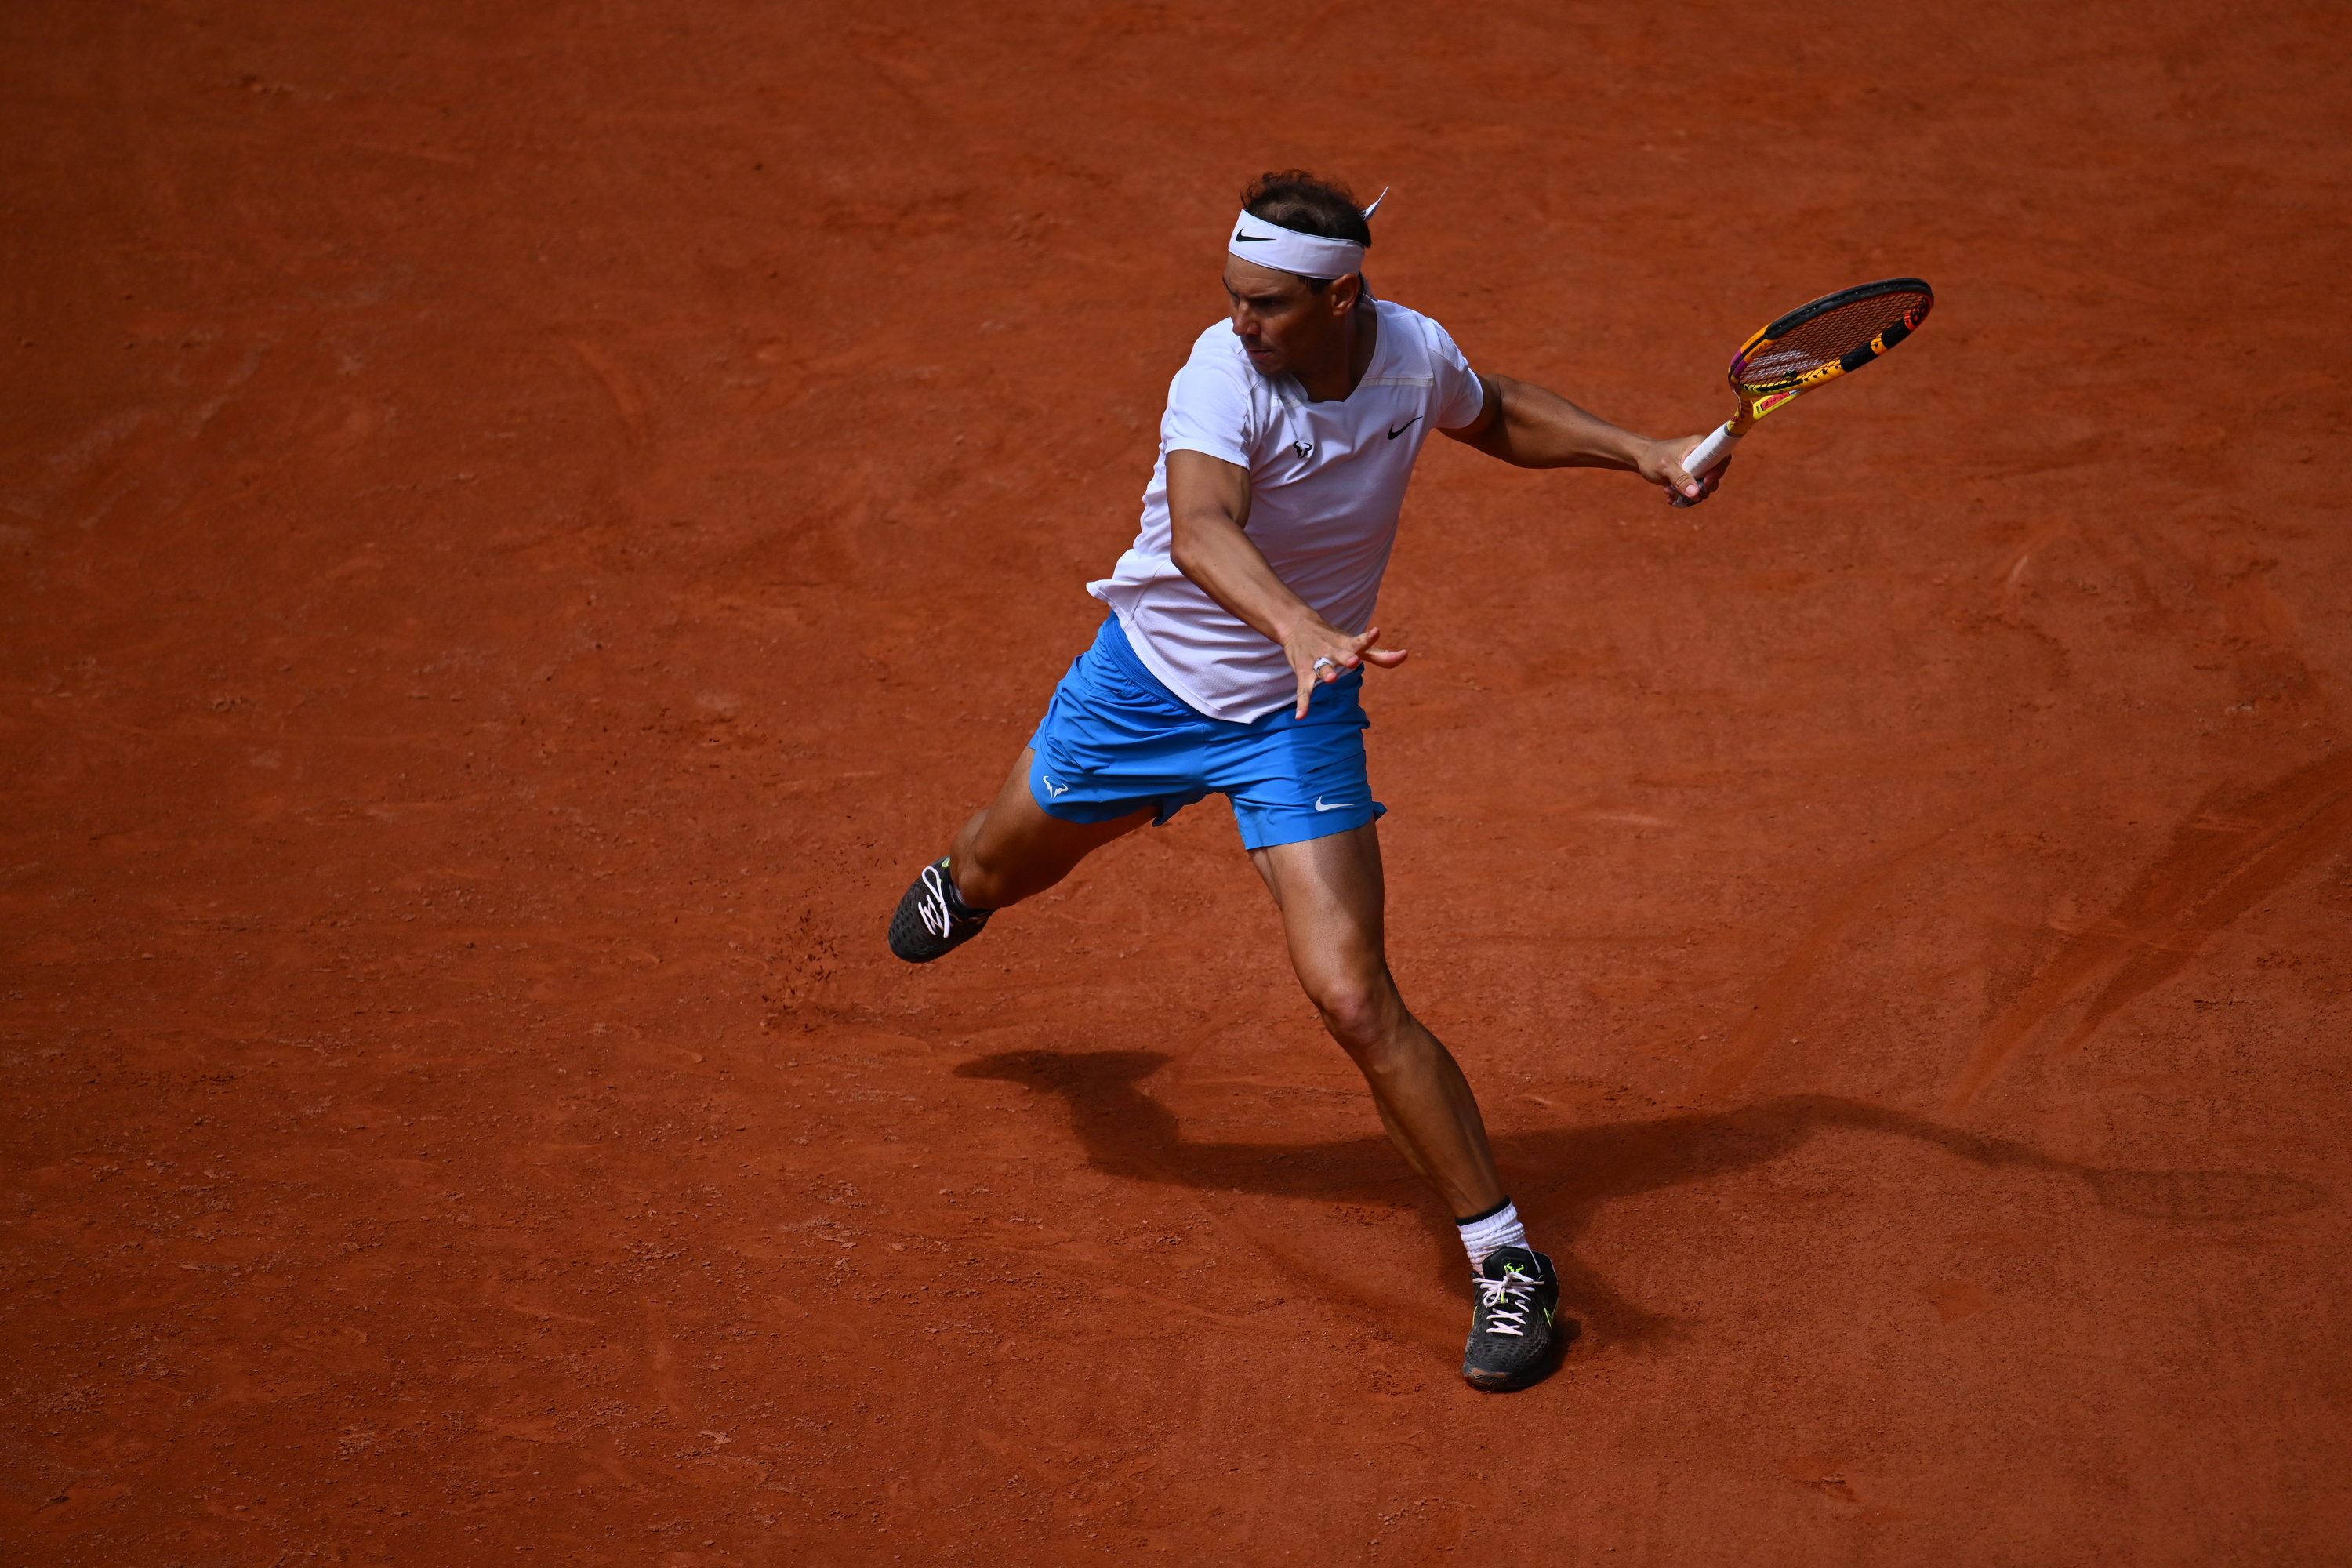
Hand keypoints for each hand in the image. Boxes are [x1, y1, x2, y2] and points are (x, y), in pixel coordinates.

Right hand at [1285, 620, 1407, 718]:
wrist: (1298, 624)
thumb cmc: (1333, 638)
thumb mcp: (1355, 644)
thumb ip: (1379, 654)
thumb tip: (1405, 655)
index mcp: (1347, 644)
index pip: (1360, 641)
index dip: (1369, 638)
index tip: (1376, 632)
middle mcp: (1333, 651)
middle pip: (1341, 654)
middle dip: (1347, 658)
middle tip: (1354, 661)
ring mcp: (1317, 661)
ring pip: (1322, 667)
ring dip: (1326, 672)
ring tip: (1331, 679)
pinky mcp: (1302, 671)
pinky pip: (1303, 689)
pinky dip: (1303, 702)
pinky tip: (1302, 716)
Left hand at [1637, 435, 1726, 506]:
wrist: (1641, 459)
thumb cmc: (1652, 457)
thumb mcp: (1666, 468)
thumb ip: (1680, 480)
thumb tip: (1696, 494)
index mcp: (1700, 446)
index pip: (1722, 457)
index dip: (1718, 472)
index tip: (1705, 482)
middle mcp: (1703, 457)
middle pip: (1714, 478)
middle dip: (1698, 489)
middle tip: (1680, 491)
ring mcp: (1697, 469)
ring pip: (1703, 488)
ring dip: (1687, 495)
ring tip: (1667, 491)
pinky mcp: (1691, 478)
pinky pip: (1694, 492)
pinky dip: (1683, 498)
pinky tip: (1669, 497)